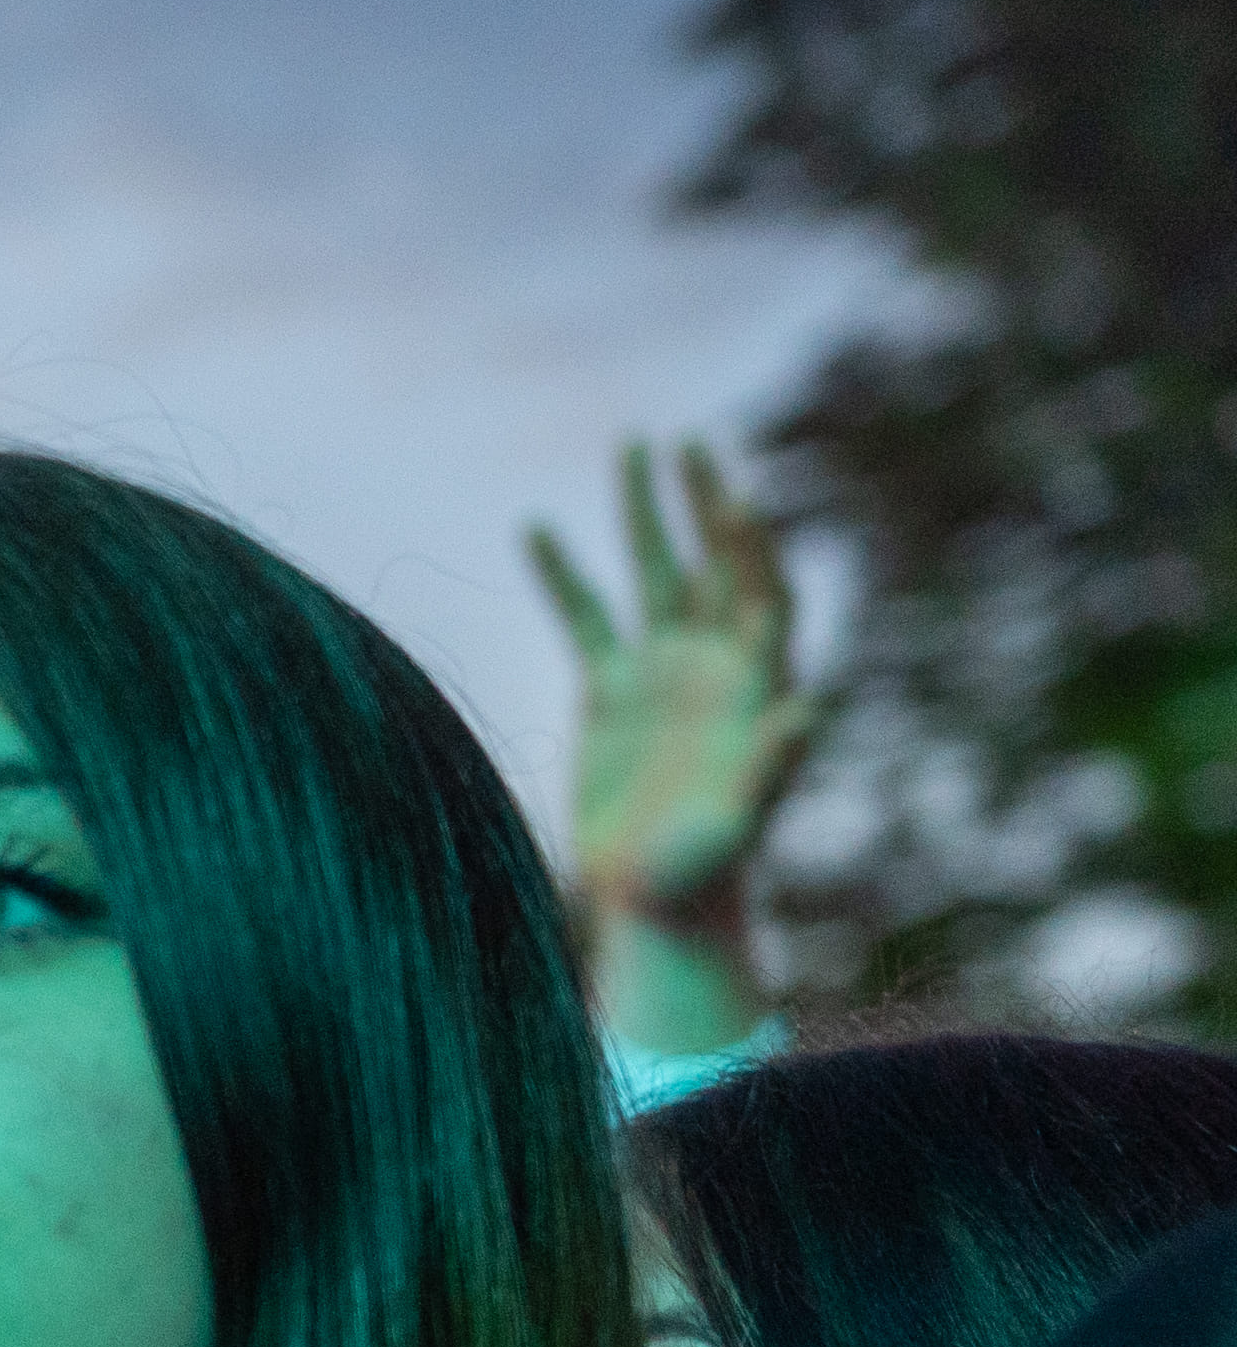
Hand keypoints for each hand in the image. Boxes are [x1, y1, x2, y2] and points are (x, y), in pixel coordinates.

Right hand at [531, 439, 818, 935]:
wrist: (655, 903)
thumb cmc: (703, 873)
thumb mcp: (738, 823)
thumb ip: (773, 764)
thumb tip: (811, 708)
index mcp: (753, 685)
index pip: (760, 594)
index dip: (750, 549)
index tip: (732, 500)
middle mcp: (713, 665)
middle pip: (713, 563)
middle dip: (703, 502)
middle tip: (685, 443)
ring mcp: (661, 672)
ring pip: (654, 573)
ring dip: (645, 512)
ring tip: (634, 443)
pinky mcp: (609, 691)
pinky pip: (585, 617)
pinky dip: (563, 574)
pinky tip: (536, 527)